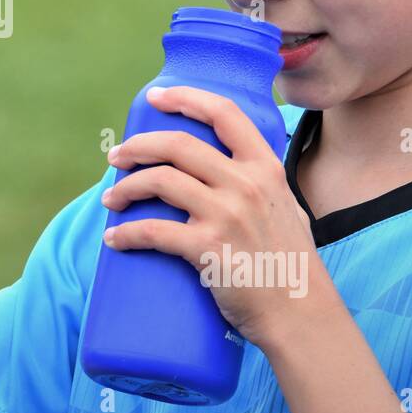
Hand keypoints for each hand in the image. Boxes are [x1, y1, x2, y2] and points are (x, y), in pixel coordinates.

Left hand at [99, 85, 336, 350]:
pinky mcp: (208, 248)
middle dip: (137, 146)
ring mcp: (227, 215)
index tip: (155, 97)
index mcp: (265, 168)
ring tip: (110, 200)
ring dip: (125, 188)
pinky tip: (114, 239)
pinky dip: (126, 234)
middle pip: (177, 143)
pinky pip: (153, 231)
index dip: (185, 97)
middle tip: (116, 157)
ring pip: (159, 181)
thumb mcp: (287, 207)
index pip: (224, 113)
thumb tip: (231, 168)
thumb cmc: (291, 264)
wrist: (301, 315)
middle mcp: (246, 184)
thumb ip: (262, 184)